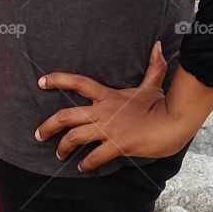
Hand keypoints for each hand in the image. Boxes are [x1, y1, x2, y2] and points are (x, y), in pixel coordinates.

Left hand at [34, 43, 187, 170]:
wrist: (174, 123)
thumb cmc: (162, 104)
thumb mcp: (153, 84)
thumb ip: (152, 66)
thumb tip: (157, 45)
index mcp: (108, 95)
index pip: (78, 83)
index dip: (58, 80)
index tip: (41, 82)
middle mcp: (104, 111)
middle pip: (66, 116)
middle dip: (48, 126)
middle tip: (38, 135)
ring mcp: (109, 128)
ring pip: (75, 137)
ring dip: (63, 147)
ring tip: (59, 153)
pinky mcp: (118, 145)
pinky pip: (94, 156)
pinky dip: (85, 163)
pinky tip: (81, 167)